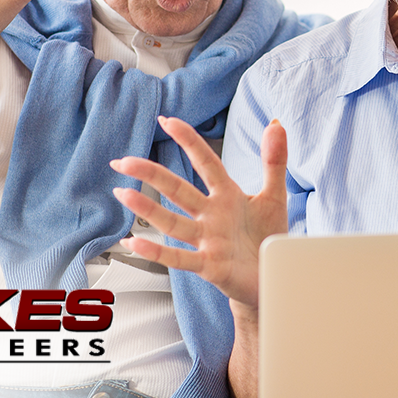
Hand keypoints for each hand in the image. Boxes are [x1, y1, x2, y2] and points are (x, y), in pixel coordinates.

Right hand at [109, 117, 289, 308]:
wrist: (274, 276)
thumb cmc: (268, 236)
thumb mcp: (274, 195)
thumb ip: (274, 161)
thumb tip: (276, 123)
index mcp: (227, 195)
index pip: (205, 162)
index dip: (188, 141)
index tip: (166, 120)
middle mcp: (211, 216)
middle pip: (177, 190)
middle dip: (150, 174)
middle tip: (123, 161)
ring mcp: (207, 240)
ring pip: (173, 222)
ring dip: (147, 209)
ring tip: (122, 194)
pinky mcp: (209, 266)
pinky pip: (179, 258)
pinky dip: (156, 251)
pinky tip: (133, 241)